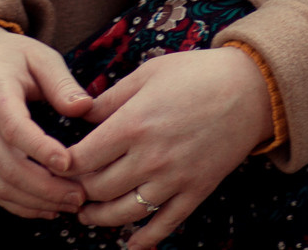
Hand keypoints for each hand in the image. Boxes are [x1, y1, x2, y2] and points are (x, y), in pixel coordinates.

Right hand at [0, 24, 94, 218]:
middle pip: (8, 165)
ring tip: (70, 204)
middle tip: (80, 195)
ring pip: (0, 184)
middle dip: (46, 187)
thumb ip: (62, 83)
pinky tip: (48, 208)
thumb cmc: (12, 57)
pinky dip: (20, 205)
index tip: (69, 163)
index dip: (41, 149)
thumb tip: (84, 108)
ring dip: (36, 201)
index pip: (14, 127)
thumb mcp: (40, 57)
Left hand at [68, 46, 270, 248]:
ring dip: (100, 219)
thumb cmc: (196, 74)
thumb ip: (110, 98)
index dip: (65, 166)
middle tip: (68, 192)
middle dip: (78, 193)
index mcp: (133, 124)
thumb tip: (79, 116)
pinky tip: (131, 244)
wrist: (250, 89)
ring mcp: (174, 179)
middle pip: (99, 189)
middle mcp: (150, 157)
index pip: (83, 158)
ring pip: (125, 213)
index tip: (57, 165)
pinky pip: (165, 225)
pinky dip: (144, 240)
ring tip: (88, 215)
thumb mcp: (146, 74)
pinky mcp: (196, 191)